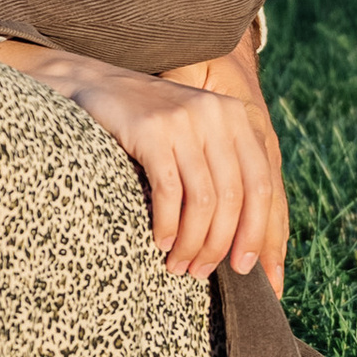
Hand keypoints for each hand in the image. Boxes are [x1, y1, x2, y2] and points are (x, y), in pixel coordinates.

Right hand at [159, 26, 288, 295]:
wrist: (93, 85)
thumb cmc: (147, 125)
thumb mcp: (195, 136)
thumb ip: (223, 170)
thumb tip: (251, 241)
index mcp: (237, 117)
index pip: (263, 185)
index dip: (260, 233)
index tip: (249, 271)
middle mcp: (218, 115)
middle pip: (236, 196)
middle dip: (222, 244)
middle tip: (204, 272)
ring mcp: (185, 120)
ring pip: (204, 199)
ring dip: (194, 242)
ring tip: (179, 266)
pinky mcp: (152, 129)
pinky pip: (170, 191)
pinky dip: (168, 225)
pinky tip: (160, 242)